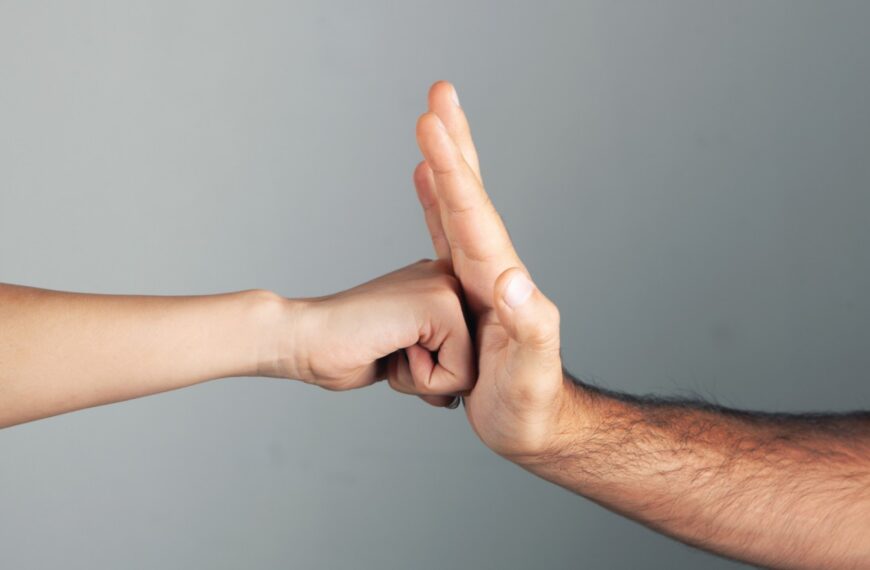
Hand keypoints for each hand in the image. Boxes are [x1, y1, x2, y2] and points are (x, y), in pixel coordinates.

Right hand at [260, 259, 475, 406]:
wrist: (306, 339)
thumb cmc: (345, 352)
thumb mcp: (404, 362)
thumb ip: (435, 368)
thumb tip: (457, 397)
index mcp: (442, 289)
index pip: (468, 360)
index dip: (430, 376)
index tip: (392, 347)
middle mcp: (450, 280)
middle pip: (472, 367)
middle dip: (430, 379)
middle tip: (390, 349)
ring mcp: (448, 288)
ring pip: (468, 374)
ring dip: (422, 380)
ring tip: (390, 346)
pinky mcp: (442, 305)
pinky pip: (458, 374)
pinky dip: (420, 380)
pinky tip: (392, 347)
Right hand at [413, 82, 584, 454]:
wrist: (534, 424)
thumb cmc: (530, 406)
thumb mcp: (531, 373)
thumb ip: (530, 327)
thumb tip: (510, 282)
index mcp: (499, 278)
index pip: (473, 214)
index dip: (450, 169)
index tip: (430, 122)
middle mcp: (490, 267)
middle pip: (469, 195)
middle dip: (454, 144)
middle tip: (440, 94)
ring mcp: (476, 276)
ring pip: (456, 208)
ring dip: (444, 164)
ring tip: (431, 124)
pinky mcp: (464, 292)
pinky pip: (445, 235)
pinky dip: (435, 204)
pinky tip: (426, 184)